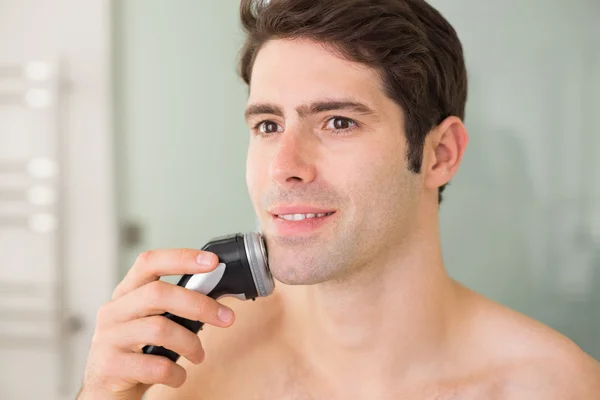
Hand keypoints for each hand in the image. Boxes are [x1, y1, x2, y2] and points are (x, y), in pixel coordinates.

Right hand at [78, 249, 235, 399]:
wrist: (106, 391)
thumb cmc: (137, 351)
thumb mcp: (150, 321)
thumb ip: (174, 306)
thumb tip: (216, 296)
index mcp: (126, 293)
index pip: (149, 262)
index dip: (181, 258)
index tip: (212, 262)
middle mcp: (113, 310)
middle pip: (158, 293)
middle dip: (199, 304)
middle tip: (226, 318)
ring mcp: (108, 338)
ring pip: (159, 329)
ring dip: (190, 343)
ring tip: (199, 355)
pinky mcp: (110, 366)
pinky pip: (155, 366)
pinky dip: (176, 373)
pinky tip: (179, 376)